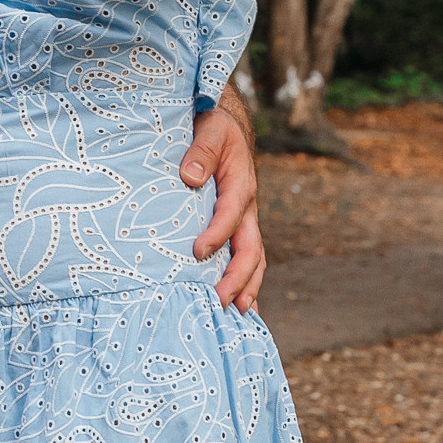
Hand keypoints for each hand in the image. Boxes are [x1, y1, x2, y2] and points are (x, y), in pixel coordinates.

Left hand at [183, 98, 265, 312]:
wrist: (226, 128)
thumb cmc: (213, 129)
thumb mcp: (209, 130)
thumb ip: (200, 151)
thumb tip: (189, 177)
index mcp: (240, 184)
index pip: (230, 214)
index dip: (217, 234)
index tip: (197, 252)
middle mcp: (247, 208)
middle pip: (250, 248)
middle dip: (238, 277)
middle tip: (223, 302)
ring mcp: (244, 222)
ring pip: (253, 259)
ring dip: (247, 287)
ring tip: (238, 314)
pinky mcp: (237, 229)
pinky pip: (245, 259)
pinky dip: (245, 284)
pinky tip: (239, 308)